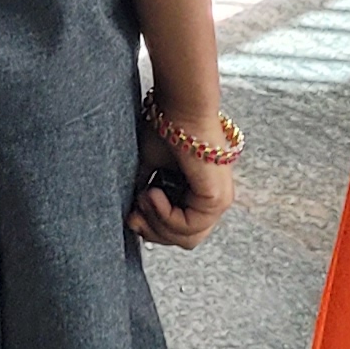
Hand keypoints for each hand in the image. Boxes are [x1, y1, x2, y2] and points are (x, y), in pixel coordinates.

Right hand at [130, 122, 237, 248]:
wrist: (180, 107)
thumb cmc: (167, 126)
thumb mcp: (150, 167)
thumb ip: (146, 192)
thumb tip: (132, 218)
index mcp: (201, 194)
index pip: (182, 230)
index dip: (154, 230)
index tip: (131, 217)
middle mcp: (214, 200)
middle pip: (186, 241)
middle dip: (155, 233)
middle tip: (133, 216)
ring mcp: (218, 202)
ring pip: (188, 238)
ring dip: (158, 223)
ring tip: (144, 196)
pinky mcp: (216, 199)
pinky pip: (188, 225)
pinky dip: (165, 214)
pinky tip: (152, 192)